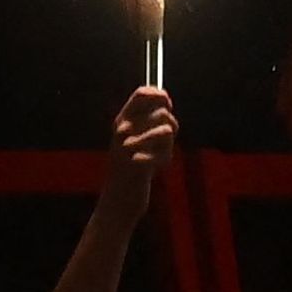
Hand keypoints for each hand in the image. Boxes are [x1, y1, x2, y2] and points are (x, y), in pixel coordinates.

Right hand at [100, 82, 181, 220]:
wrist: (120, 197)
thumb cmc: (131, 166)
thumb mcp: (135, 136)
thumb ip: (147, 117)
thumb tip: (165, 97)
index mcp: (121, 120)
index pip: (142, 93)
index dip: (159, 94)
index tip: (167, 102)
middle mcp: (122, 130)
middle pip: (162, 111)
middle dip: (171, 123)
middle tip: (165, 137)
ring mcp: (128, 146)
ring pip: (167, 128)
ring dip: (168, 143)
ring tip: (159, 153)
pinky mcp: (139, 164)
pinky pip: (165, 151)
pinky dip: (164, 158)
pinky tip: (154, 168)